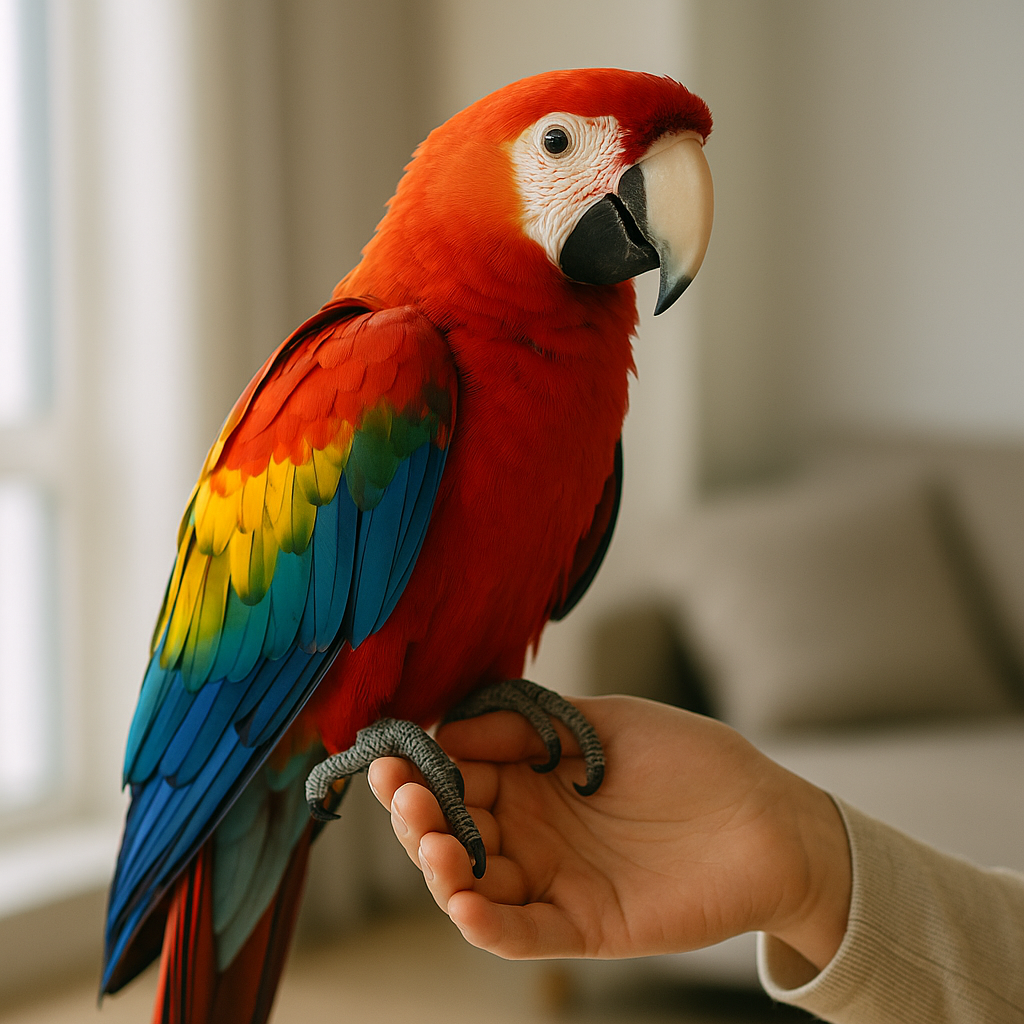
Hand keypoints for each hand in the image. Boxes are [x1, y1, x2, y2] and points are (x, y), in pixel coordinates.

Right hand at [368, 695, 850, 969]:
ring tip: (433, 842)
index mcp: (533, 775)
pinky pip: (523, 932)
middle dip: (419, 815)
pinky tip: (464, 901)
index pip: (459, 774)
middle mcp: (534, 828)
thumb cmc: (692, 760)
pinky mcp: (584, 924)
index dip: (423, 766)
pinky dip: (488, 924)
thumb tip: (452, 725)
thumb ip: (531, 725)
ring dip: (442, 868)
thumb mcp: (605, 723)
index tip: (395, 754)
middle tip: (406, 795)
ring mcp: (555, 878)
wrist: (769, 819)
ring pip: (477, 883)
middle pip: (455, 829)